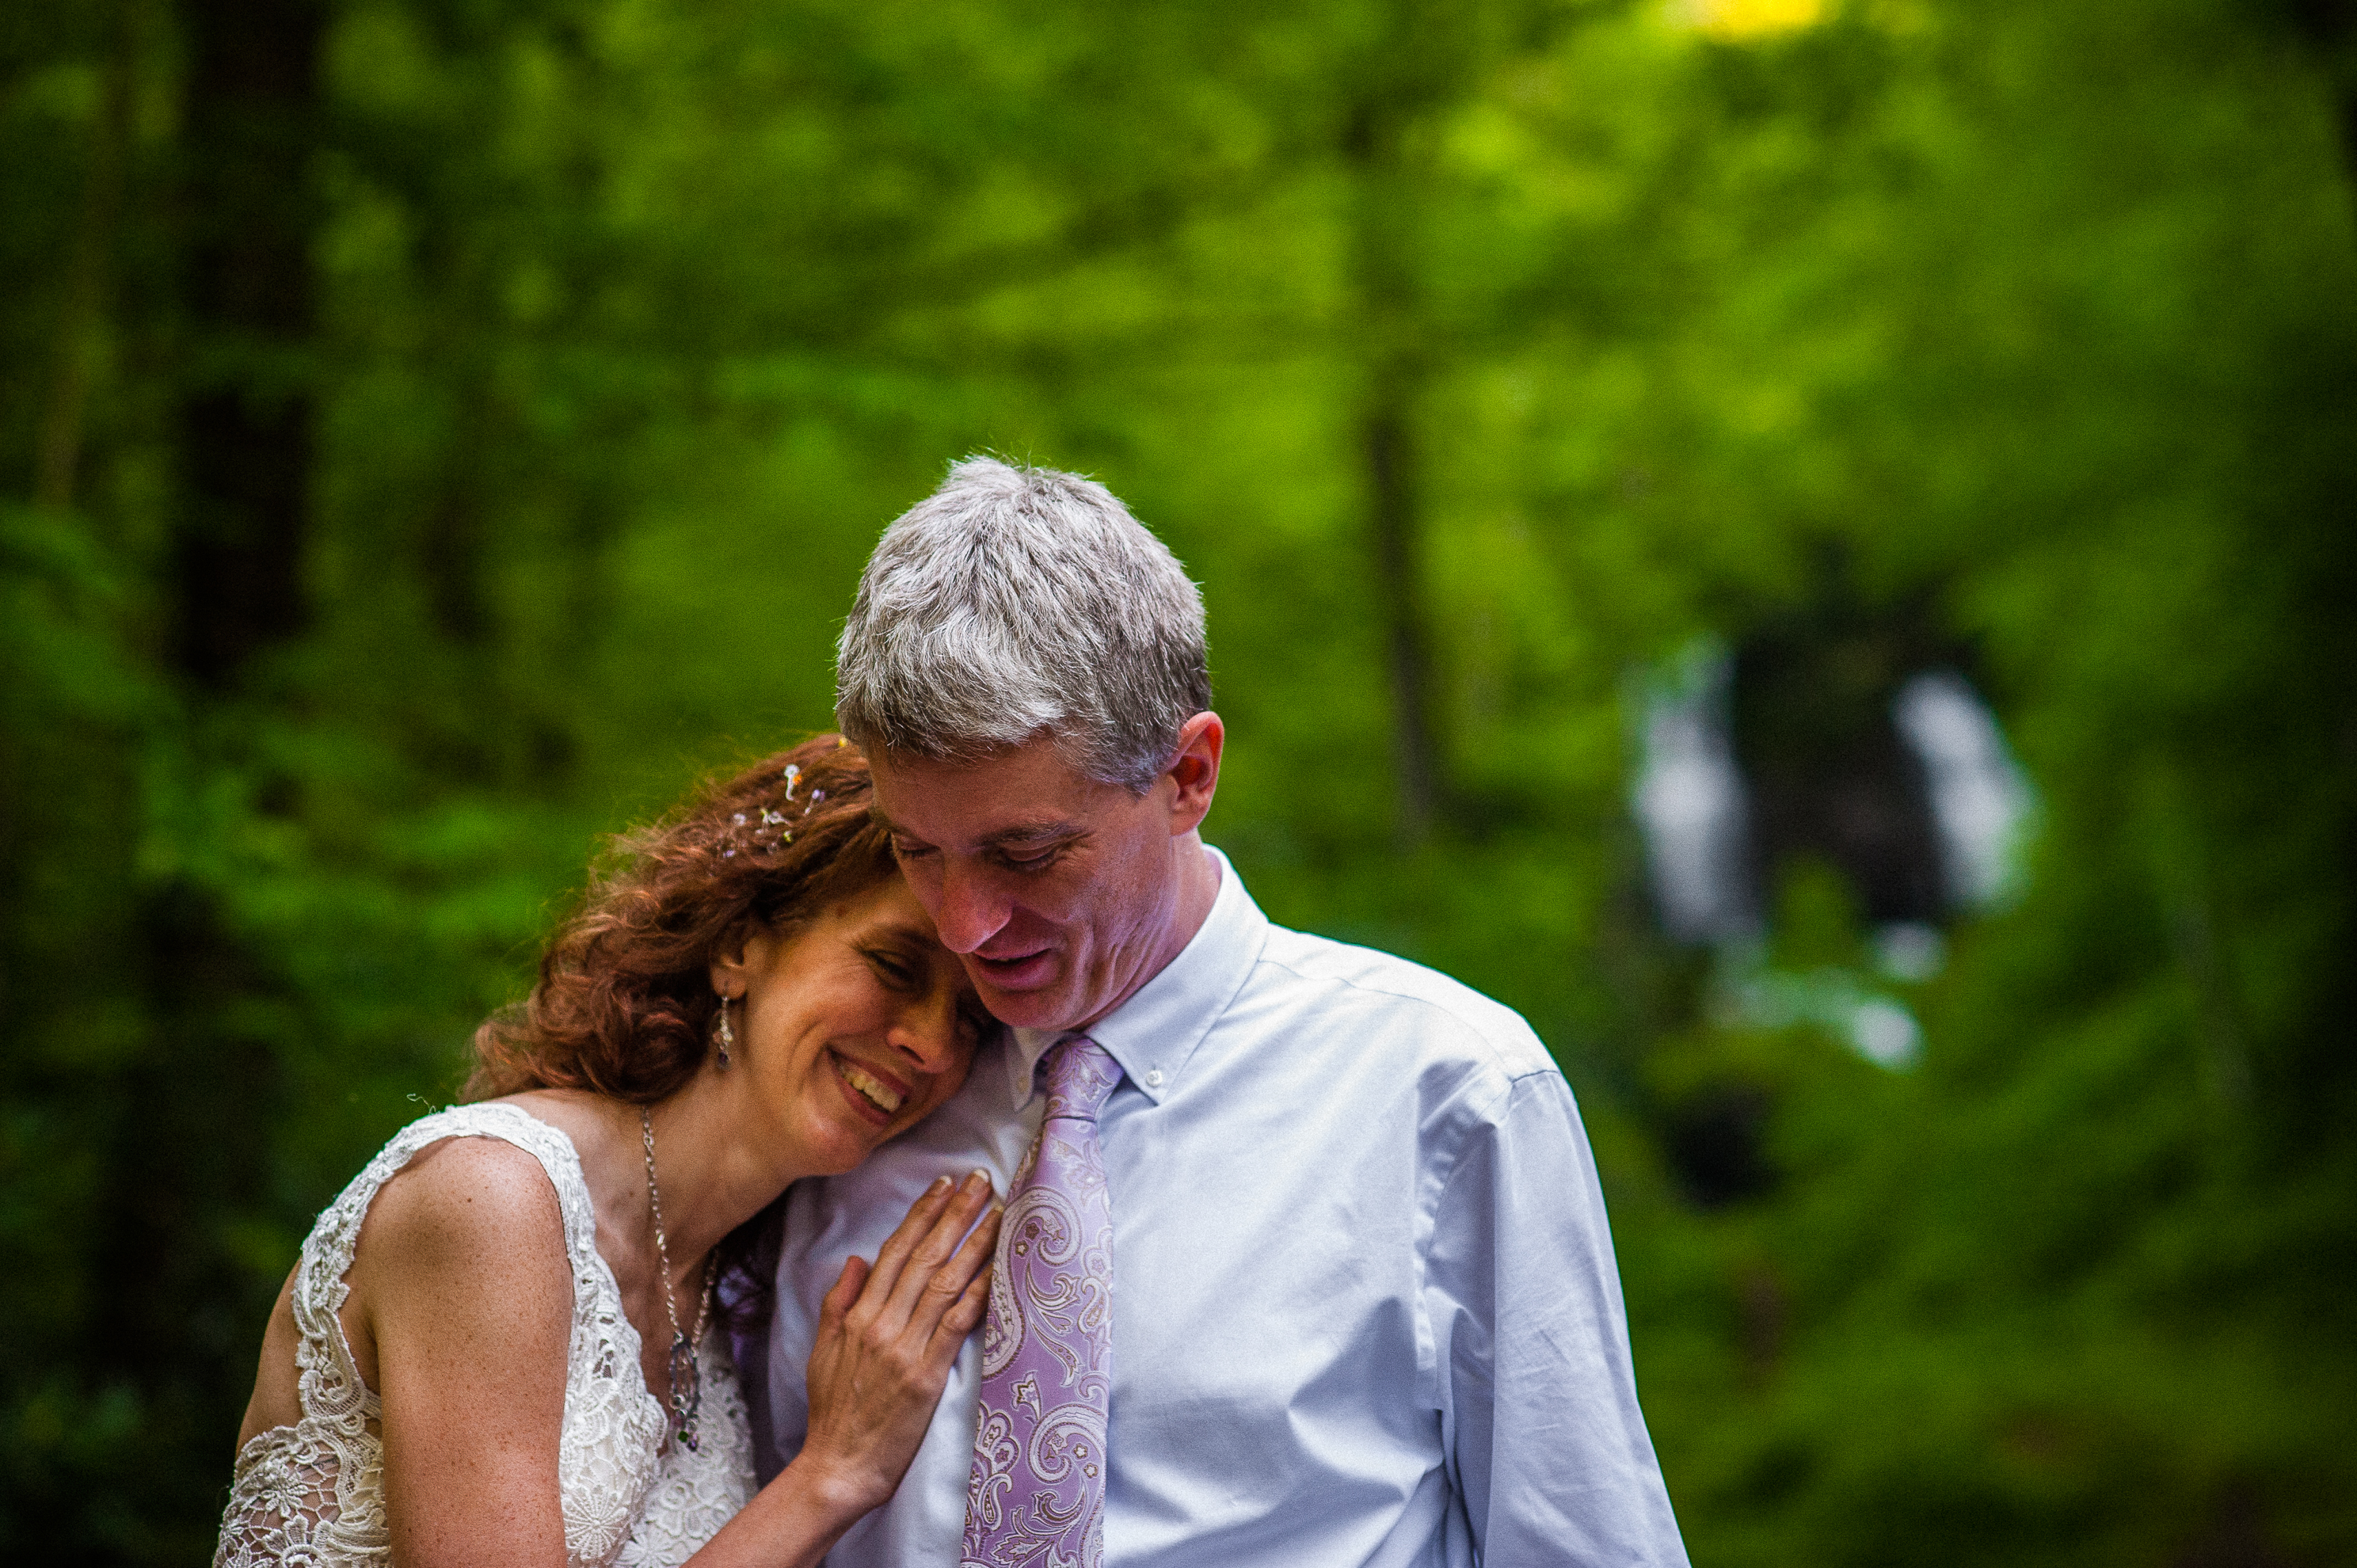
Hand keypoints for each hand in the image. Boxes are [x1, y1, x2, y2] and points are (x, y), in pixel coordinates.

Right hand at [790, 1171, 1001, 1520]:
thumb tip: (855, 1259)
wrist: (838, 1467)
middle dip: (956, 1214)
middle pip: (925, 1256)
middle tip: (982, 1180)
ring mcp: (904, 1348)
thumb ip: (838, 1303)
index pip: (895, 1250)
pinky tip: (998, 1269)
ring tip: (999, 1212)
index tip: (945, 1184)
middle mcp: (882, 1324)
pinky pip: (956, 1323)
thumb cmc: (832, 1413)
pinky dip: (979, 1293)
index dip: (922, 1213)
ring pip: (945, 1282)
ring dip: (975, 1243)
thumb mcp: (822, 1351)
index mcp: (858, 1315)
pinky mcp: (926, 1375)